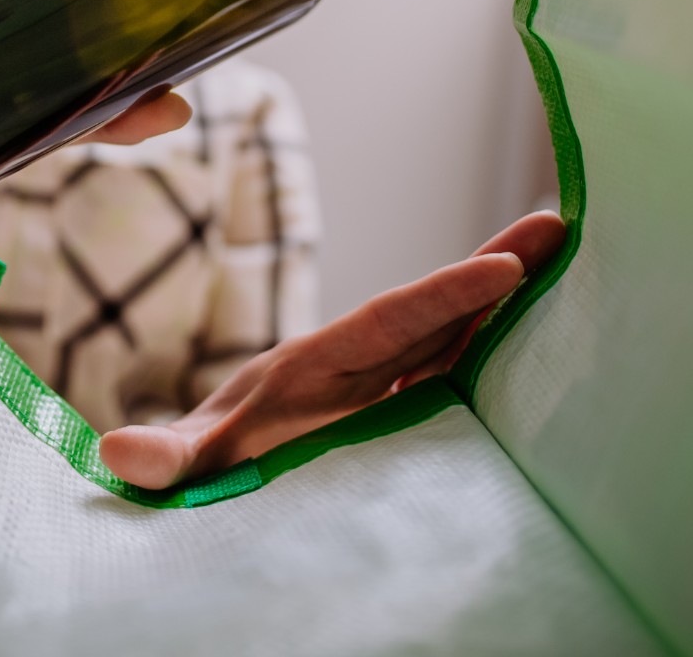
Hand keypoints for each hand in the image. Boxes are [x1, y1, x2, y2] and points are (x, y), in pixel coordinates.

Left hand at [98, 211, 566, 488]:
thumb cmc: (210, 459)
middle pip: (431, 312)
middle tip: (554, 226)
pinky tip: (545, 334)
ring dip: (504, 302)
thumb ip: (169, 456)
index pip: (386, 322)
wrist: (216, 467)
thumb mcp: (194, 459)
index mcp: (316, 364)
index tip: (499, 266)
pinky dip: (499, 346)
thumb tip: (124, 454)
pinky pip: (456, 371)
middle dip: (490, 273)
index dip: (442, 294)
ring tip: (568, 255)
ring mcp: (383, 381)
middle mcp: (357, 362)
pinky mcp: (400, 405)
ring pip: (451, 334)